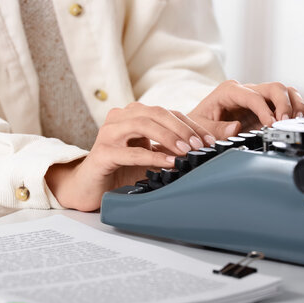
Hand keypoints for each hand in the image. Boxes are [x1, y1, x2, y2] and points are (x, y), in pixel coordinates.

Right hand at [45, 102, 215, 210]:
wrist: (89, 188)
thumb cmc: (121, 171)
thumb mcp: (153, 156)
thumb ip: (176, 147)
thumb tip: (214, 141)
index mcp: (133, 115)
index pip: (167, 113)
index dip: (191, 124)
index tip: (211, 140)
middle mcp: (120, 119)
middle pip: (156, 113)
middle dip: (183, 128)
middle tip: (201, 146)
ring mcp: (108, 134)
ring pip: (143, 125)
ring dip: (169, 138)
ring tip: (187, 152)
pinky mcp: (102, 153)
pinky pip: (131, 152)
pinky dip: (153, 156)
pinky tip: (168, 163)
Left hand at [188, 80, 303, 137]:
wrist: (196, 127)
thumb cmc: (198, 124)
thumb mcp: (201, 127)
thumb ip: (217, 129)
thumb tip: (235, 128)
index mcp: (229, 91)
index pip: (253, 96)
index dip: (265, 109)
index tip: (271, 123)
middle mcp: (245, 90)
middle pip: (273, 88)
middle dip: (284, 104)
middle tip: (286, 122)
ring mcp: (257, 97)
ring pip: (283, 92)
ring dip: (293, 105)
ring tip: (295, 121)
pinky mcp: (265, 107)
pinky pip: (286, 101)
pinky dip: (295, 109)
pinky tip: (300, 119)